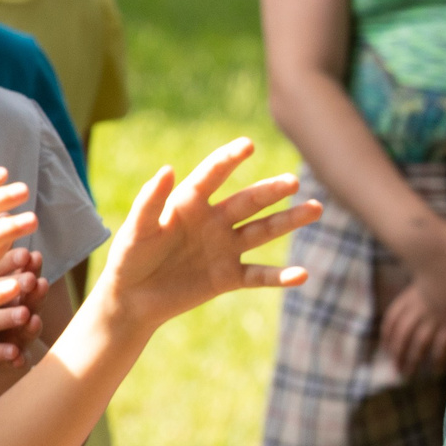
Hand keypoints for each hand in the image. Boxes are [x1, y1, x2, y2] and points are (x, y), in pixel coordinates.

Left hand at [96, 140, 318, 336]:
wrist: (132, 300)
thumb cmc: (129, 259)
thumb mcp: (135, 230)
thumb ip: (150, 201)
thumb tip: (168, 169)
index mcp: (188, 203)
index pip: (212, 175)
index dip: (229, 159)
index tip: (248, 145)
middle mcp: (213, 222)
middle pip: (248, 202)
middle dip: (271, 191)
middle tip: (293, 182)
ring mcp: (224, 249)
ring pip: (263, 232)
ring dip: (289, 220)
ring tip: (316, 208)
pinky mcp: (228, 277)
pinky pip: (259, 275)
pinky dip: (280, 277)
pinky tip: (302, 275)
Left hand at [380, 281, 445, 376]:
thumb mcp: (429, 279)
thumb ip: (419, 294)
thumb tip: (409, 307)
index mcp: (412, 297)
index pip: (393, 319)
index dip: (388, 336)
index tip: (387, 349)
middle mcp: (421, 309)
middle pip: (403, 334)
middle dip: (398, 353)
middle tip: (397, 369)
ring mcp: (437, 318)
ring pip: (420, 343)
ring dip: (413, 360)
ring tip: (408, 374)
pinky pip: (443, 346)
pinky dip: (439, 359)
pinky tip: (437, 370)